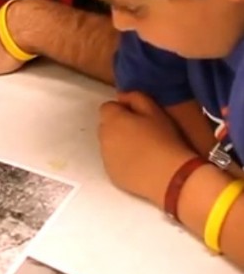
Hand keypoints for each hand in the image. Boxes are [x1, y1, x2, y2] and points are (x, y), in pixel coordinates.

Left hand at [98, 91, 196, 206]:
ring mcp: (105, 157)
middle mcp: (103, 137)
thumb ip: (135, 97)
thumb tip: (121, 96)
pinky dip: (122, 161)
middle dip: (119, 126)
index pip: (107, 107)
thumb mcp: (155, 110)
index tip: (139, 118)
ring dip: (119, 143)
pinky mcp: (111, 174)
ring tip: (143, 151)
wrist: (171, 176)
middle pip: (106, 126)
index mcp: (112, 119)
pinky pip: (113, 162)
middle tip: (142, 134)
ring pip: (108, 144)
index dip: (122, 110)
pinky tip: (140, 166)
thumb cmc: (165, 139)